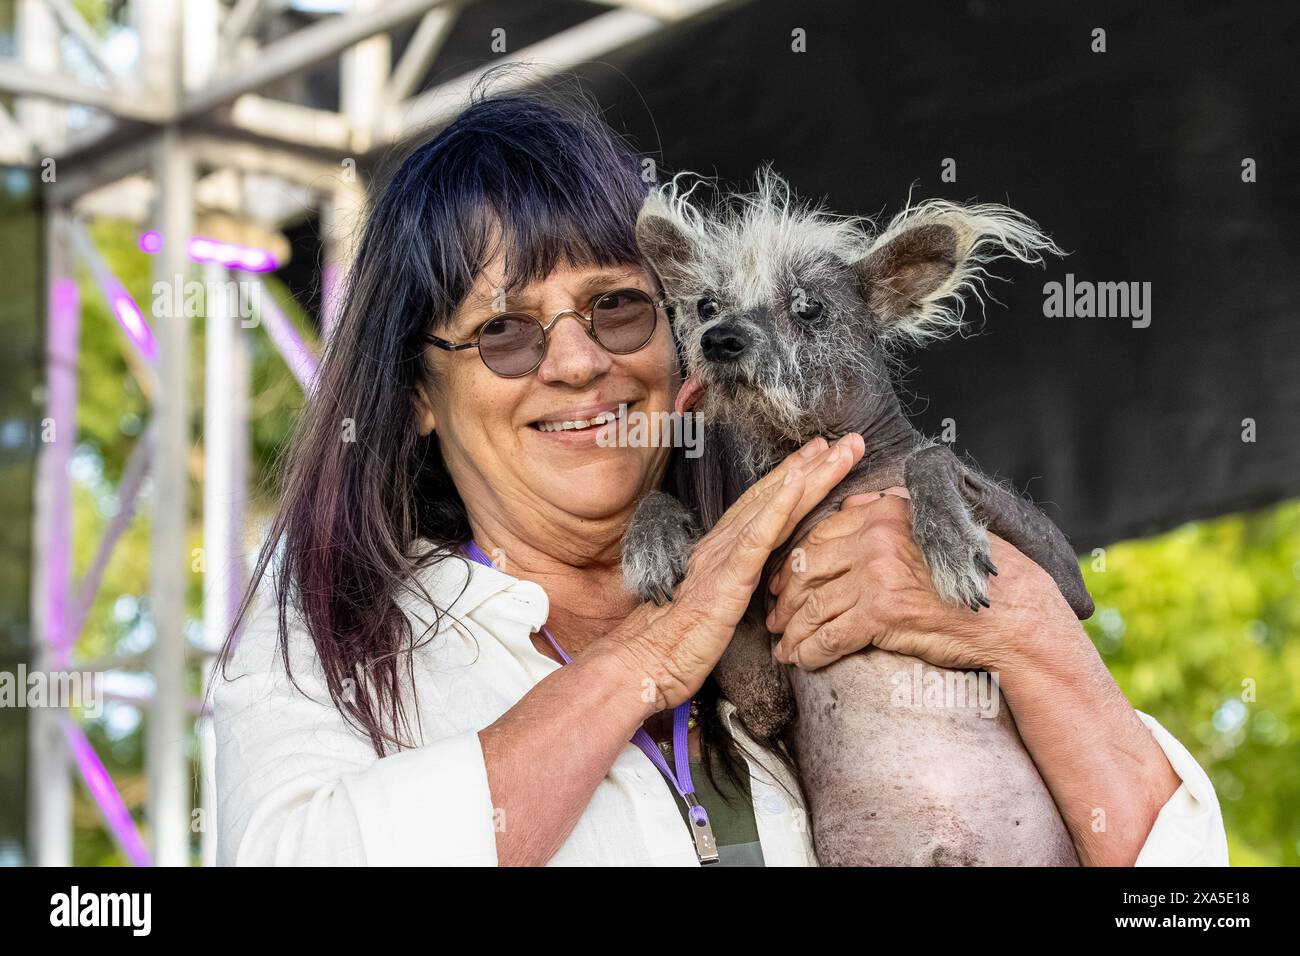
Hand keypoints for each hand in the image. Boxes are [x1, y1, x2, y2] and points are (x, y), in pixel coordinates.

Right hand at [602, 433, 864, 709]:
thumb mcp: (715, 606)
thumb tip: (755, 578)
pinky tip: (798, 483)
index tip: (821, 455)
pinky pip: (757, 536)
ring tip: (837, 450)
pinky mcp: (728, 577)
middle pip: (773, 495)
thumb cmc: (678, 643)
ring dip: (808, 475)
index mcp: (722, 550)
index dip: (794, 477)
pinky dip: (779, 506)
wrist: (646, 661)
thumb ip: (734, 584)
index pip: (764, 506)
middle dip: (813, 466)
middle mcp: (723, 543)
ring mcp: (725, 556)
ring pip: (772, 506)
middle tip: (849, 441)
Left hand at [766, 488, 1074, 670]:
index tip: (780, 580)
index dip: (792, 562)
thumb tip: (852, 503)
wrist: (1011, 612)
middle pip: (807, 569)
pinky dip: (809, 652)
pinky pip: (829, 636)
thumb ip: (888, 511)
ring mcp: (877, 575)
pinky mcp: (882, 613)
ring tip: (783, 646)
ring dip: (792, 630)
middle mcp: (875, 539)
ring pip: (813, 605)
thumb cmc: (974, 574)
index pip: (818, 536)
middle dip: (784, 598)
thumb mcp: (930, 527)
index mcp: (883, 515)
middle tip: (773, 617)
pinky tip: (801, 660)